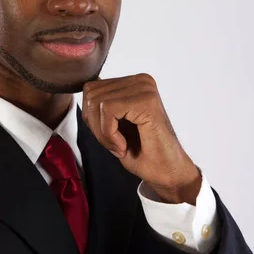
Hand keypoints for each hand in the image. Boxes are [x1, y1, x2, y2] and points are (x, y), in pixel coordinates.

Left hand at [82, 73, 201, 203]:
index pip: (90, 89)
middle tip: (114, 144)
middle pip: (91, 93)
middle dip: (94, 125)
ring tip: (120, 145)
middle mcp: (141, 80)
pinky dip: (109, 134)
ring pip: (96, 102)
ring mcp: (145, 88)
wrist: (167, 173)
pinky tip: (124, 146)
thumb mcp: (113, 124)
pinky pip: (107, 109)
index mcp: (134, 82)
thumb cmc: (142, 152)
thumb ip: (100, 105)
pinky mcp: (147, 101)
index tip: (109, 137)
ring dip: (102, 132)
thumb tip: (86, 90)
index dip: (91, 118)